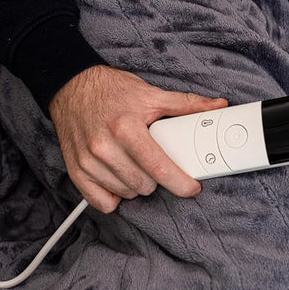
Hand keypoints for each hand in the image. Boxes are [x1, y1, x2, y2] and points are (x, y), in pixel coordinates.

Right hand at [48, 64, 227, 212]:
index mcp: (126, 127)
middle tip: (153, 160)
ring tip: (134, 163)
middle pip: (145, 185)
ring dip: (136, 184)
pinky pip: (103, 202)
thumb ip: (186, 104)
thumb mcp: (150, 94)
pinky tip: (118, 178)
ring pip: (127, 193)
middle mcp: (104, 146)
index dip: (180, 183)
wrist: (71, 87)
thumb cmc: (112, 91)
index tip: (191, 187)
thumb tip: (217, 106)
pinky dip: (114, 195)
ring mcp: (88, 161)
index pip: (159, 167)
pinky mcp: (76, 171)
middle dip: (156, 177)